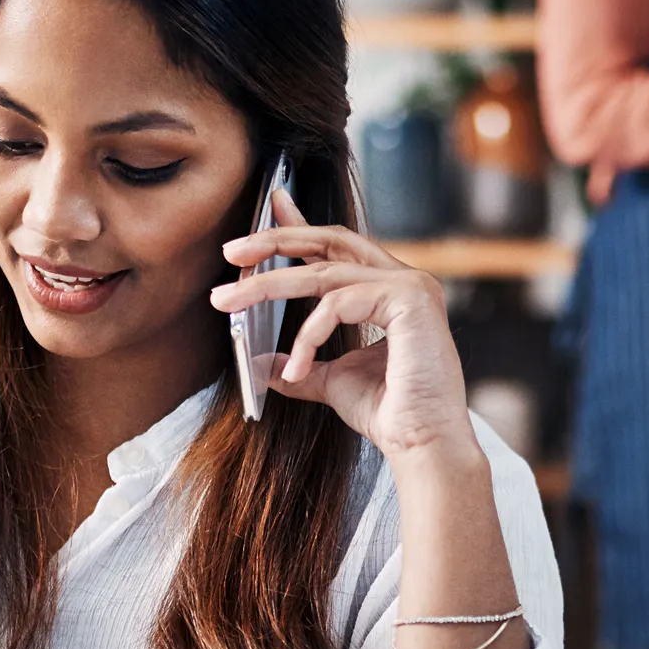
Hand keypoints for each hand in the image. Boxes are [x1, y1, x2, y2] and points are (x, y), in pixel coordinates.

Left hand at [212, 191, 476, 462]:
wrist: (422, 445)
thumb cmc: (390, 414)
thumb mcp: (332, 381)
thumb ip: (303, 364)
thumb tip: (265, 363)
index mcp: (388, 291)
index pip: (339, 246)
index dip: (302, 224)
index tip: (272, 204)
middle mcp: (403, 280)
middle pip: (329, 241)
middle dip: (276, 241)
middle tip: (231, 251)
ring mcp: (410, 285)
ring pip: (323, 272)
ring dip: (267, 286)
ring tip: (227, 303)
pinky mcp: (410, 299)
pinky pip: (337, 303)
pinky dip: (308, 335)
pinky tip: (296, 370)